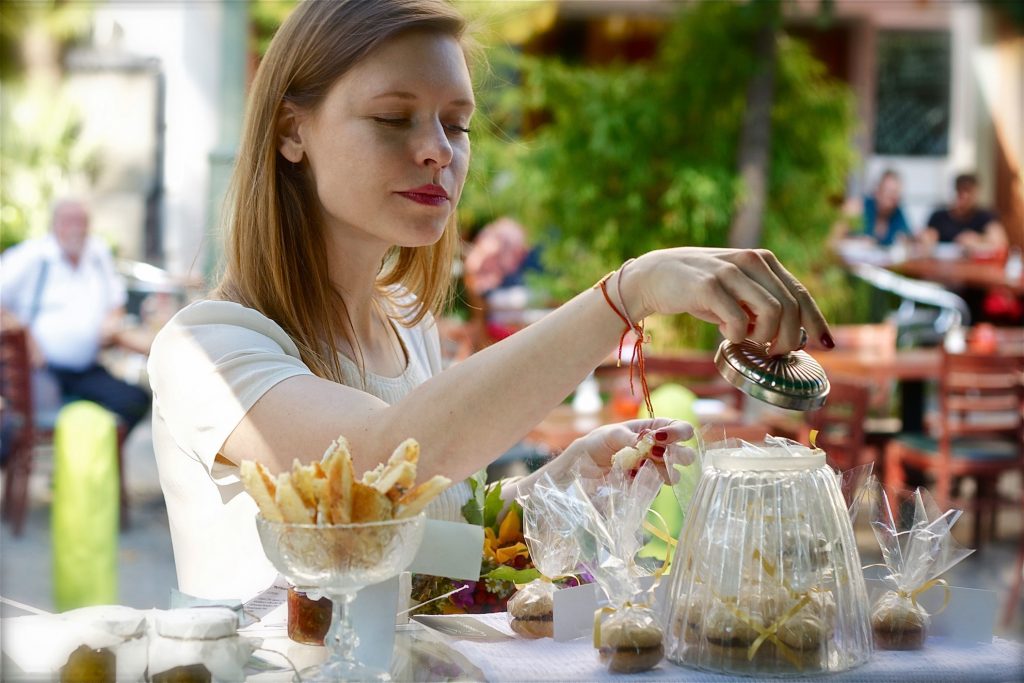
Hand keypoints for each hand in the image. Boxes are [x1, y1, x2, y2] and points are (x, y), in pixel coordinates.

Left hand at [545, 418, 694, 483]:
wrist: (580, 468)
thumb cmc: (597, 443)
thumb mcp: (611, 435)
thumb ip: (631, 438)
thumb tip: (649, 443)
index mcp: (654, 430)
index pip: (680, 428)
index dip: (680, 432)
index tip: (663, 437)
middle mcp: (659, 451)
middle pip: (685, 454)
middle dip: (679, 455)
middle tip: (658, 456)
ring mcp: (653, 471)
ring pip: (674, 475)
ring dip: (663, 472)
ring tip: (640, 468)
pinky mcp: (644, 489)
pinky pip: (655, 490)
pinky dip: (646, 485)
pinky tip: (630, 479)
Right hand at [619, 248, 832, 353]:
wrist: (655, 277)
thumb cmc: (699, 290)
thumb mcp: (736, 292)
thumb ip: (761, 305)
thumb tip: (791, 337)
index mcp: (763, 261)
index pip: (800, 293)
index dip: (816, 321)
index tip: (826, 345)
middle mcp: (752, 261)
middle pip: (790, 307)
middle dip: (788, 338)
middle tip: (773, 353)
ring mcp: (731, 272)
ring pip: (772, 313)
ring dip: (764, 338)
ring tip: (748, 343)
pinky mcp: (709, 286)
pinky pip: (738, 322)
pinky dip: (736, 336)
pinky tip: (725, 335)